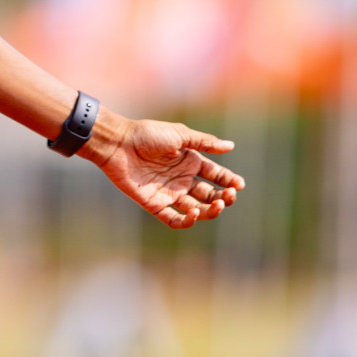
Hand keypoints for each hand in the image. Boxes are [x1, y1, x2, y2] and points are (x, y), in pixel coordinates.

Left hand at [86, 119, 244, 228]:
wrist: (117, 143)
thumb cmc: (146, 135)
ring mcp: (169, 193)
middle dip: (223, 197)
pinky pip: (174, 219)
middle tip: (229, 195)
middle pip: (209, 194)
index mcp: (189, 162)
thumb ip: (204, 142)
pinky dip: (187, 221)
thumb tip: (231, 146)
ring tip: (217, 205)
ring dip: (210, 211)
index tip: (238, 184)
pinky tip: (194, 212)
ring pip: (197, 209)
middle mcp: (182, 179)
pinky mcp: (155, 204)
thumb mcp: (178, 135)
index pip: (216, 175)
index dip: (229, 181)